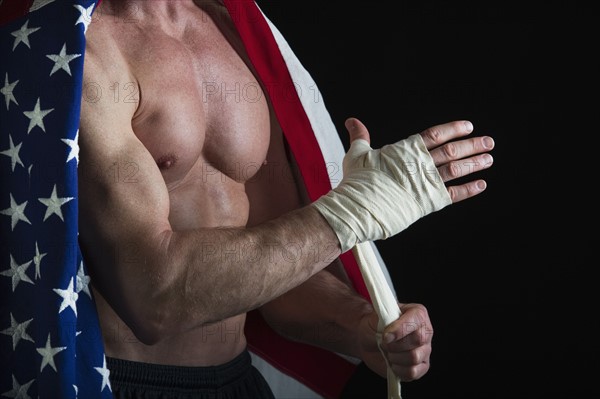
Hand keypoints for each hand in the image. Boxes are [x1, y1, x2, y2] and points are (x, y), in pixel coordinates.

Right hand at [346, 118, 494, 202]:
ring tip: (488, 159)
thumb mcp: (357, 153)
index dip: (453, 129)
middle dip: (472, 145)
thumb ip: (359, 136)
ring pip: (456, 169)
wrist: (359, 206)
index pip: (434, 135)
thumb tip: (351, 121)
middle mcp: (420, 164)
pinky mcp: (429, 201)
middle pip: (452, 150)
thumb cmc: (357, 180)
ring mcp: (426, 182)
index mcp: (405, 150)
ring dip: (474, 163)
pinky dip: (468, 190)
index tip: (468, 126)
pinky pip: (453, 194)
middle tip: (488, 142)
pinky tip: (480, 185)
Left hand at [358, 303, 433, 380]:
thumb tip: (390, 334)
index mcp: (418, 313)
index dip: (400, 329)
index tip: (385, 336)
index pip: (417, 318)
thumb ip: (385, 319)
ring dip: (395, 357)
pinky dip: (398, 369)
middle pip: (418, 339)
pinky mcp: (421, 367)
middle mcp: (425, 331)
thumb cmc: (375, 326)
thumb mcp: (377, 316)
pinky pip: (413, 372)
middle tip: (383, 343)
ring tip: (388, 352)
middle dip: (395, 344)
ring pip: (414, 357)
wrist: (369, 340)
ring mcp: (425, 350)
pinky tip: (392, 363)